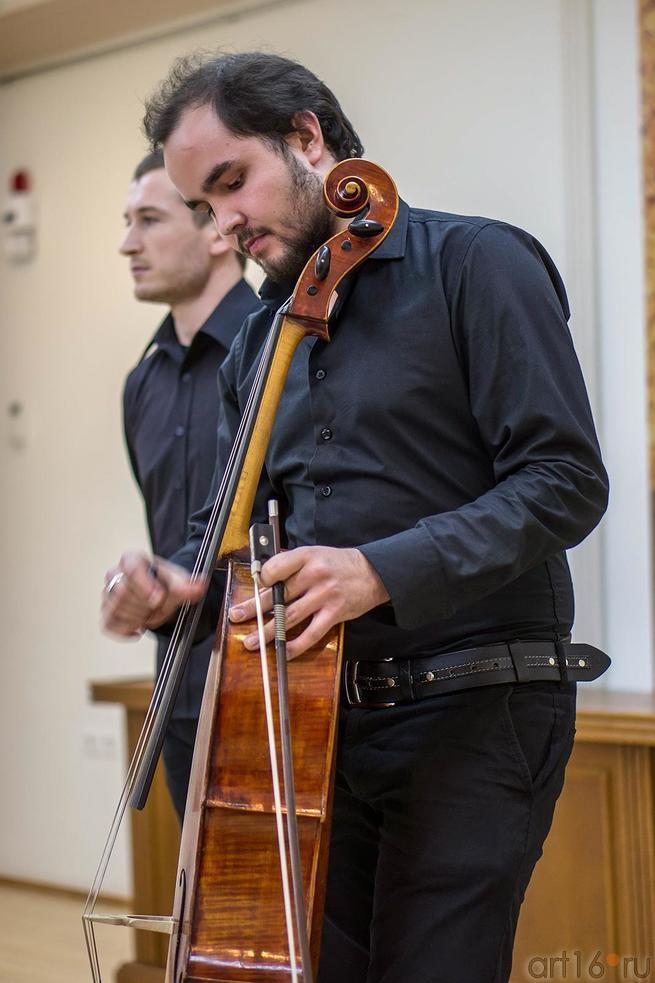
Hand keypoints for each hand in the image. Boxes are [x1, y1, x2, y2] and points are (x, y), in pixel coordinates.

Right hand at [101, 551, 205, 637]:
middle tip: (158, 606)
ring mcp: (107, 593)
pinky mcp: (105, 611)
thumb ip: (188, 585)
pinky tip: (140, 627)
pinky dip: (126, 630)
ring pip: (115, 609)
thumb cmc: (164, 583)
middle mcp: (115, 574)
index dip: (145, 586)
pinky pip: (109, 624)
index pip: (132, 570)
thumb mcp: (177, 582)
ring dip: (138, 617)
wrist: (158, 595)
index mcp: (132, 559)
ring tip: (150, 613)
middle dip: (145, 604)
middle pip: (123, 592)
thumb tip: (199, 586)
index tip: (159, 598)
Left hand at [229, 546, 389, 659]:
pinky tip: (283, 652)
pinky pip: (310, 634)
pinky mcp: (334, 614)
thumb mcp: (315, 554)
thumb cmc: (339, 563)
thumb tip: (264, 581)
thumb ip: (292, 564)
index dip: (261, 579)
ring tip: (252, 642)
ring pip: (289, 617)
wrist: (373, 572)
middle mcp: (314, 575)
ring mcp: (324, 595)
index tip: (253, 587)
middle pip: (277, 595)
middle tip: (235, 617)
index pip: (275, 568)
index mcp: (306, 556)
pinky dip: (296, 645)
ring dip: (268, 632)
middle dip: (254, 609)